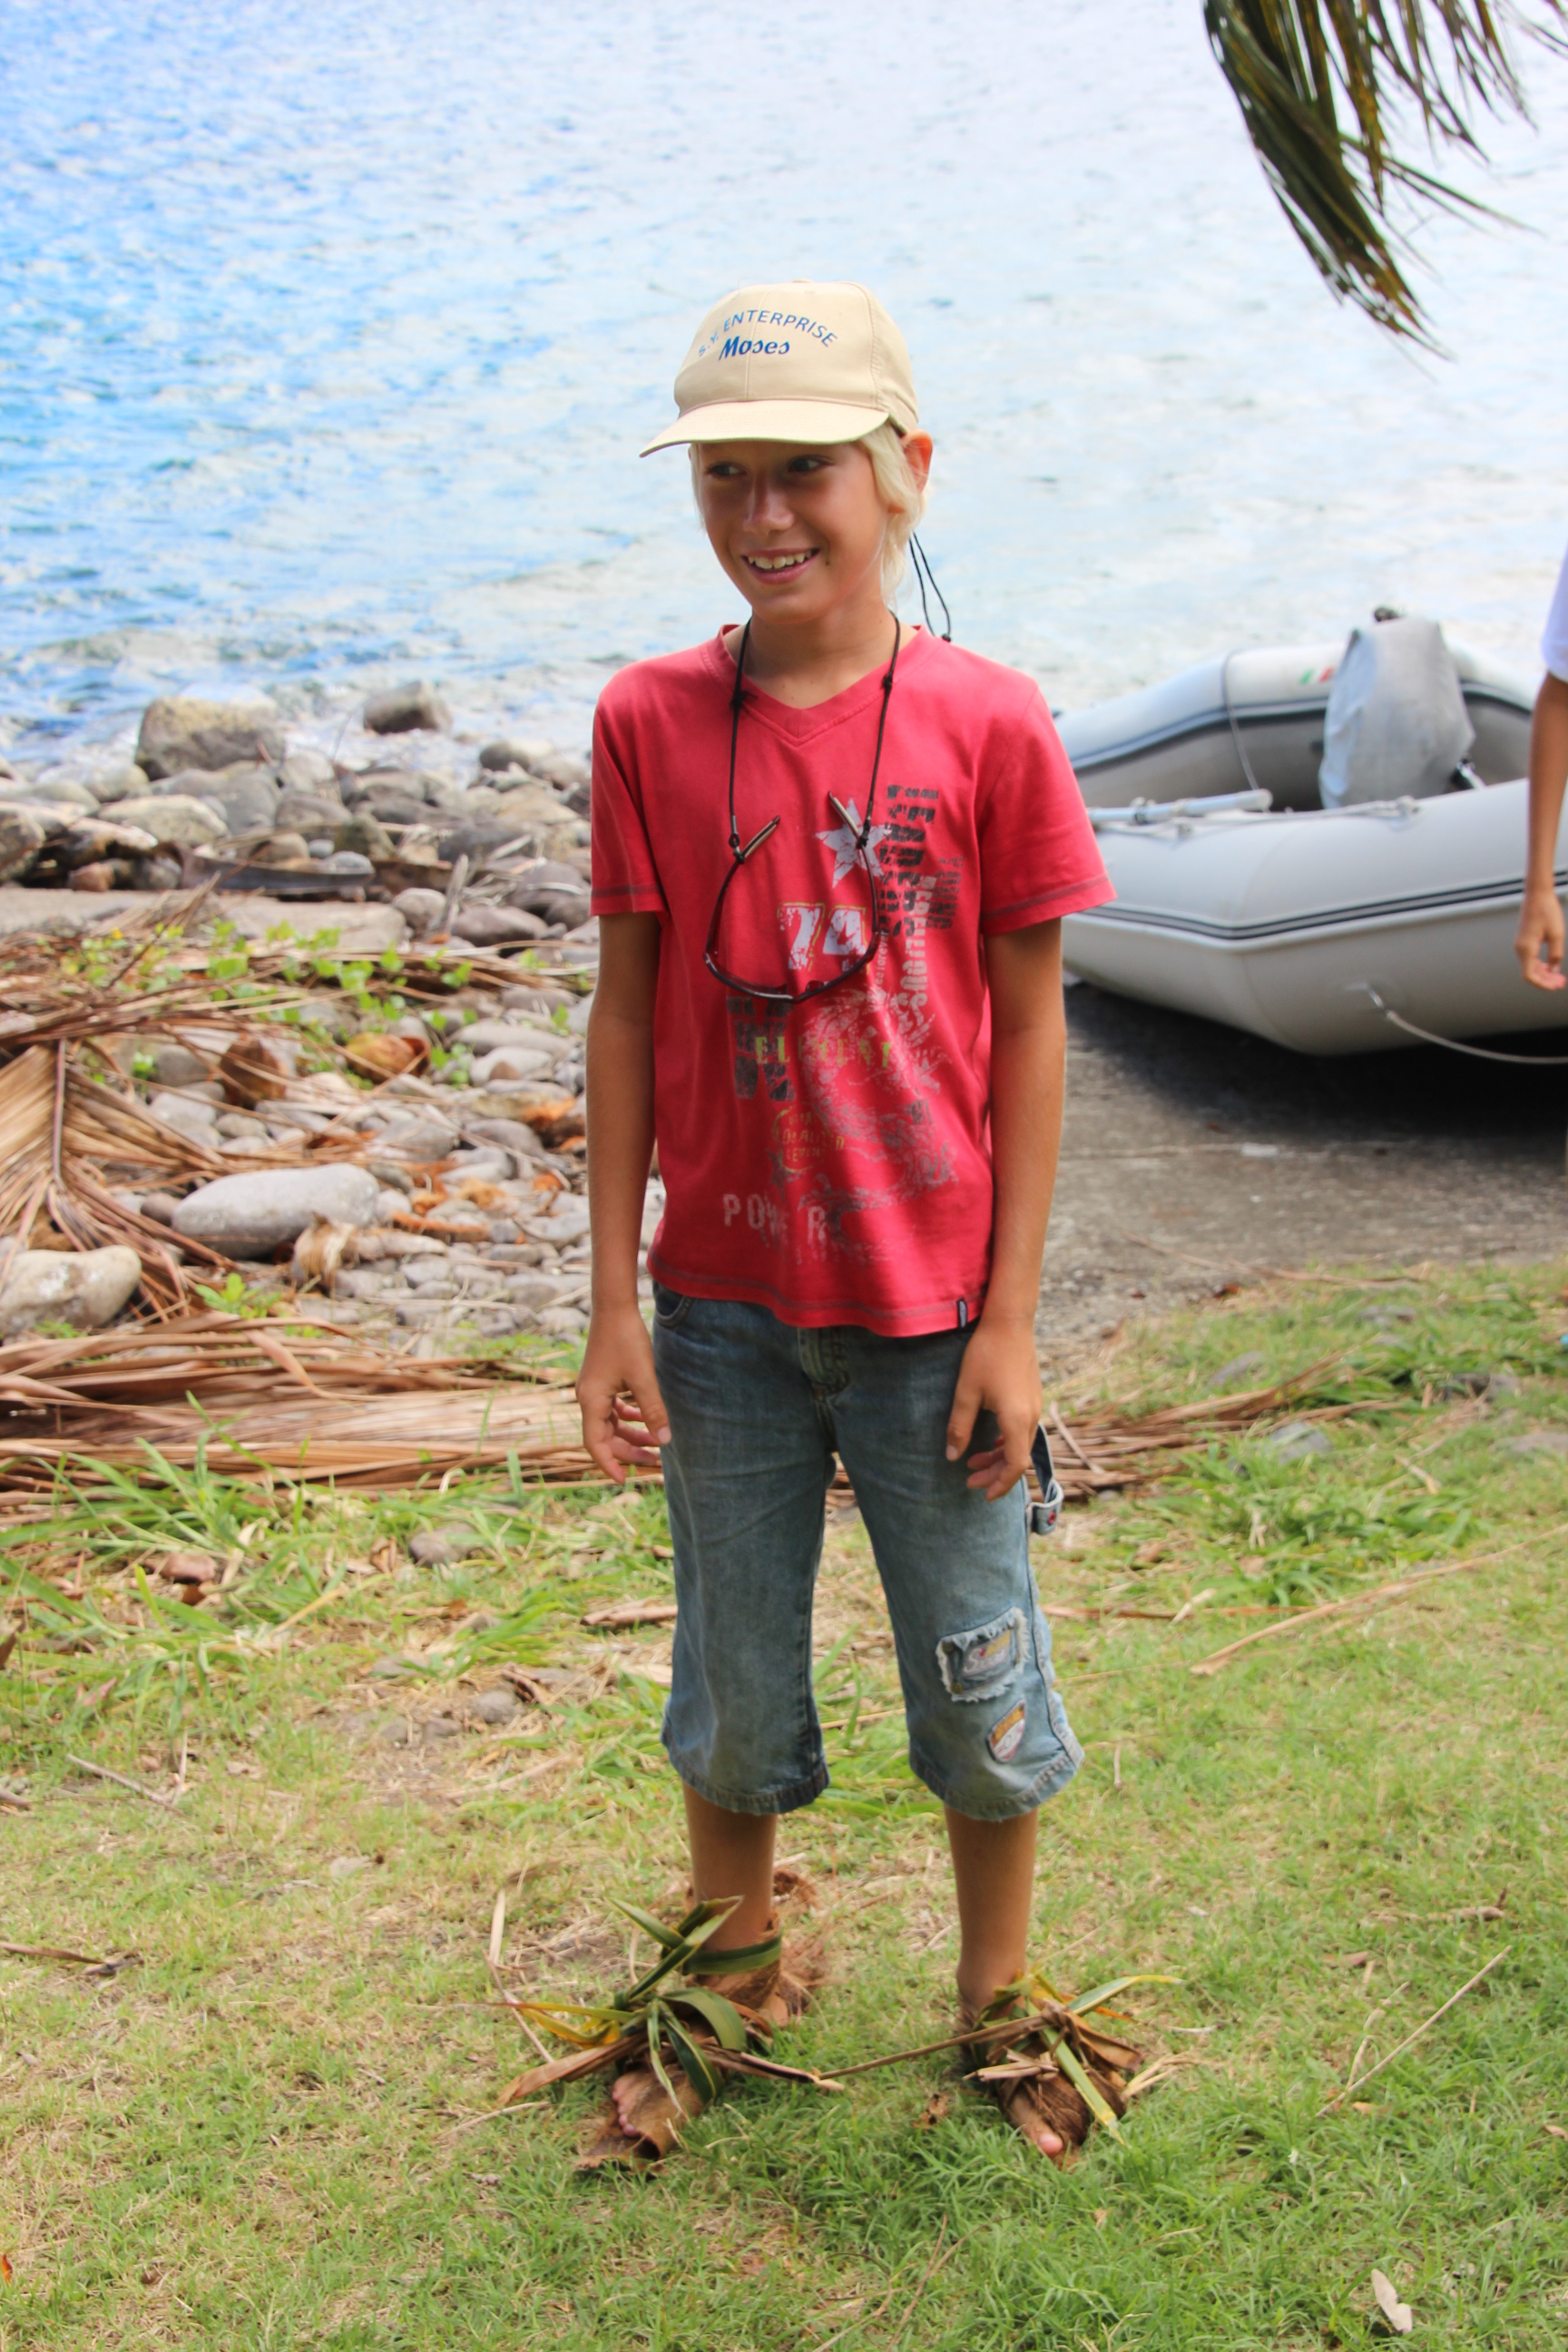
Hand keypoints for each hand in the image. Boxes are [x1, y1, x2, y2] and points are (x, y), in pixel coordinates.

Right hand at [576, 1304, 671, 1481]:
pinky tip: (646, 1420)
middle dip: (628, 1451)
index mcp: (591, 1400)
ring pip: (610, 1424)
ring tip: (655, 1445)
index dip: (608, 1464)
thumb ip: (653, 1410)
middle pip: (604, 1437)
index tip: (623, 1480)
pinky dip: (629, 1418)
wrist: (615, 1307)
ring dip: (630, 1436)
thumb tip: (664, 1442)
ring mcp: (595, 1389)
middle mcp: (588, 1397)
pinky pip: (613, 1409)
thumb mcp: (643, 1377)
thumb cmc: (626, 1339)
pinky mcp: (603, 1380)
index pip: (595, 1444)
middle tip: (654, 1463)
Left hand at [945, 1315, 1041, 1502]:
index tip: (982, 1494)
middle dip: (995, 1474)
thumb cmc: (985, 1355)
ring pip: (1021, 1444)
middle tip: (970, 1481)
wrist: (1010, 1322)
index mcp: (1017, 1419)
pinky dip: (1008, 1442)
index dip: (1000, 1484)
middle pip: (1019, 1458)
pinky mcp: (1033, 1397)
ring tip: (974, 1461)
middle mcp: (1032, 1416)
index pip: (1015, 1465)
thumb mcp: (966, 1393)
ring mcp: (1035, 1406)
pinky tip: (992, 1440)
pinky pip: (1024, 1430)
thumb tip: (952, 1457)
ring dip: (1000, 1457)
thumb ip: (959, 1427)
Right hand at [1515, 885, 1566, 990]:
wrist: (1537, 894)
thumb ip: (1556, 955)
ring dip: (1544, 974)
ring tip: (1558, 977)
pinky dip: (1540, 965)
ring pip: (1530, 967)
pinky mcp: (1524, 941)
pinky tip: (1551, 966)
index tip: (1556, 986)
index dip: (1543, 984)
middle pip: (1530, 973)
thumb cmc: (1547, 912)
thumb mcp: (1556, 935)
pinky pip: (1530, 959)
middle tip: (1561, 983)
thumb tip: (1554, 970)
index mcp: (1526, 949)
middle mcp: (1520, 949)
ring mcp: (1520, 945)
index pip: (1530, 976)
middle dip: (1546, 980)